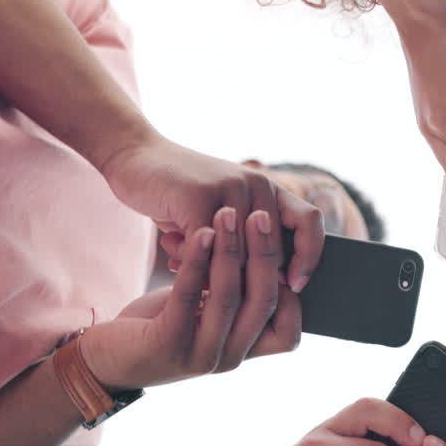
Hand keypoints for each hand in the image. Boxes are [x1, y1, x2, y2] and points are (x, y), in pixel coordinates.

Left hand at [79, 206, 300, 390]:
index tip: (284, 242)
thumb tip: (269, 251)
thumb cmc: (161, 325)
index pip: (291, 329)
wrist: (104, 357)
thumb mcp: (206, 312)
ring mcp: (200, 355)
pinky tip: (199, 233)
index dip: (293, 286)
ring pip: (229, 297)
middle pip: (265, 302)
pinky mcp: (167, 344)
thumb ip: (238, 296)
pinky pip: (188, 296)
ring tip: (228, 214)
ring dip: (231, 250)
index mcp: (244, 350)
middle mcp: (229, 357)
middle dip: (266, 253)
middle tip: (261, 216)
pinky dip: (197, 260)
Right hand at [99, 135, 322, 292]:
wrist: (135, 156)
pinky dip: (191, 262)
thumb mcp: (223, 213)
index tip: (296, 287)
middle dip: (245, 279)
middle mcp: (257, 184)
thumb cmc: (182, 196)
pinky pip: (206, 248)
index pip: (309, 223)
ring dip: (211, 272)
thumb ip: (248, 241)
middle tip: (215, 286)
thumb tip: (275, 289)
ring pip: (238, 255)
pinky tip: (175, 260)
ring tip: (188, 268)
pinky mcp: (199, 195)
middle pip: (271, 251)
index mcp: (270, 189)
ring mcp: (230, 188)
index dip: (309, 257)